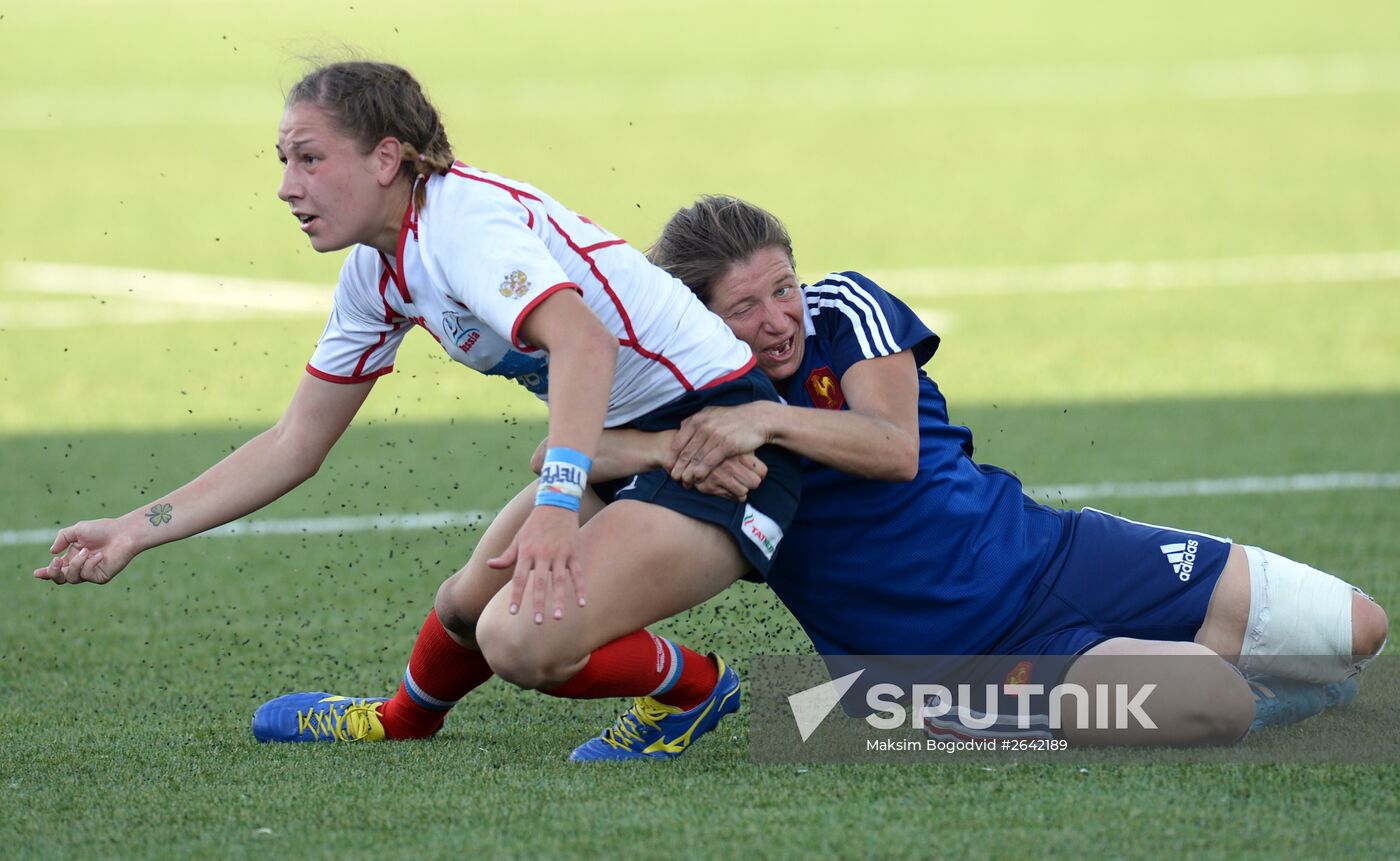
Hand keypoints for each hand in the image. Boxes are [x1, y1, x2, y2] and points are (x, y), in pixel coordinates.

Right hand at [33, 519, 137, 584]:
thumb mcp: (78, 530)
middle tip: (55, 562)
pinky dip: (90, 564)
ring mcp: (90, 573)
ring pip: (71, 578)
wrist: (124, 533)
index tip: (36, 573)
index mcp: (72, 557)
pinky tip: (99, 555)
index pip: (56, 568)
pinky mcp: (100, 577)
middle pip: (59, 578)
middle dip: (53, 572)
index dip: (45, 573)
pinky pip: (87, 575)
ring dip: (75, 564)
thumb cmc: (102, 529)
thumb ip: (63, 538)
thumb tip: (51, 552)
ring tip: (86, 551)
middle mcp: (80, 566)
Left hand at [488, 505, 585, 624]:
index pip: (520, 578)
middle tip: (538, 622)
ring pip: (560, 580)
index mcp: (527, 552)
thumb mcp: (518, 538)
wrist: (556, 504)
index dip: (517, 596)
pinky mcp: (574, 552)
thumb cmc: (534, 524)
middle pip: (540, 583)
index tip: (513, 612)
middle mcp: (543, 554)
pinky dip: (580, 588)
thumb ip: (507, 555)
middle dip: (538, 603)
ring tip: (557, 618)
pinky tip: (582, 603)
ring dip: (559, 600)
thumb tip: (490, 565)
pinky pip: (577, 573)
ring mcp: (560, 554)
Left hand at [670, 404, 768, 486]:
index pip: (678, 441)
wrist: (758, 418)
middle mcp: (704, 426)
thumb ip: (696, 420)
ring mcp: (715, 435)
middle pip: (685, 452)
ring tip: (683, 482)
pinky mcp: (727, 445)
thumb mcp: (712, 413)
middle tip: (673, 479)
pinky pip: (709, 461)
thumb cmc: (733, 418)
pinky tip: (697, 479)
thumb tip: (681, 426)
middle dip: (677, 468)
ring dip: (688, 473)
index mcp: (697, 419)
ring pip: (696, 459)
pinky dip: (701, 472)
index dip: (671, 456)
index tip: (668, 467)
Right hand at [693, 453, 767, 500]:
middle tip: (746, 479)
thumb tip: (762, 468)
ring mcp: (720, 476)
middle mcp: (731, 465)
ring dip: (742, 490)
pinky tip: (728, 488)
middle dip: (752, 482)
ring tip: (736, 483)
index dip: (759, 473)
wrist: (688, 449)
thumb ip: (749, 453)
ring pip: (744, 492)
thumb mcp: (734, 444)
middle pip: (755, 483)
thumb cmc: (717, 447)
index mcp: (739, 453)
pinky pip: (732, 497)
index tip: (755, 472)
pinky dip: (733, 495)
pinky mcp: (710, 486)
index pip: (762, 471)